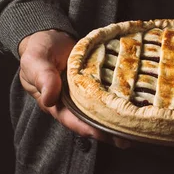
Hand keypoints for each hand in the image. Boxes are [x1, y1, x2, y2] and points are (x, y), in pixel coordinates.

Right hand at [18, 29, 130, 148]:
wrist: (50, 35)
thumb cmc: (39, 50)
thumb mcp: (36, 61)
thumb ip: (43, 78)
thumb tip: (49, 99)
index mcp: (56, 103)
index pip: (73, 121)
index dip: (89, 129)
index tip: (104, 134)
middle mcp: (73, 102)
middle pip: (92, 121)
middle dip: (109, 131)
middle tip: (129, 138)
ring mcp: (86, 93)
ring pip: (103, 109)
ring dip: (118, 118)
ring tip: (138, 126)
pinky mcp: (97, 82)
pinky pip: (109, 92)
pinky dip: (120, 98)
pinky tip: (136, 103)